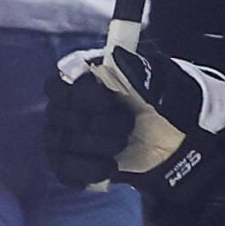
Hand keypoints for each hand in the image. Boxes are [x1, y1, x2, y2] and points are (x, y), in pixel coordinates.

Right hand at [45, 43, 224, 188]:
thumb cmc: (158, 104)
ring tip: (122, 143)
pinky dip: (88, 171)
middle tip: (126, 124)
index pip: (57, 85)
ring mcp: (62, 136)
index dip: (80, 95)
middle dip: (96, 123)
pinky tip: (110, 166)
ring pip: (60, 144)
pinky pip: (64, 171)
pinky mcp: (67, 164)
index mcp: (81, 78)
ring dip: (95, 146)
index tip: (108, 101)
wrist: (167, 140)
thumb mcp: (158, 83)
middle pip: (58, 115)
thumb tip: (118, 54)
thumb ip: (138, 69)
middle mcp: (64, 106)